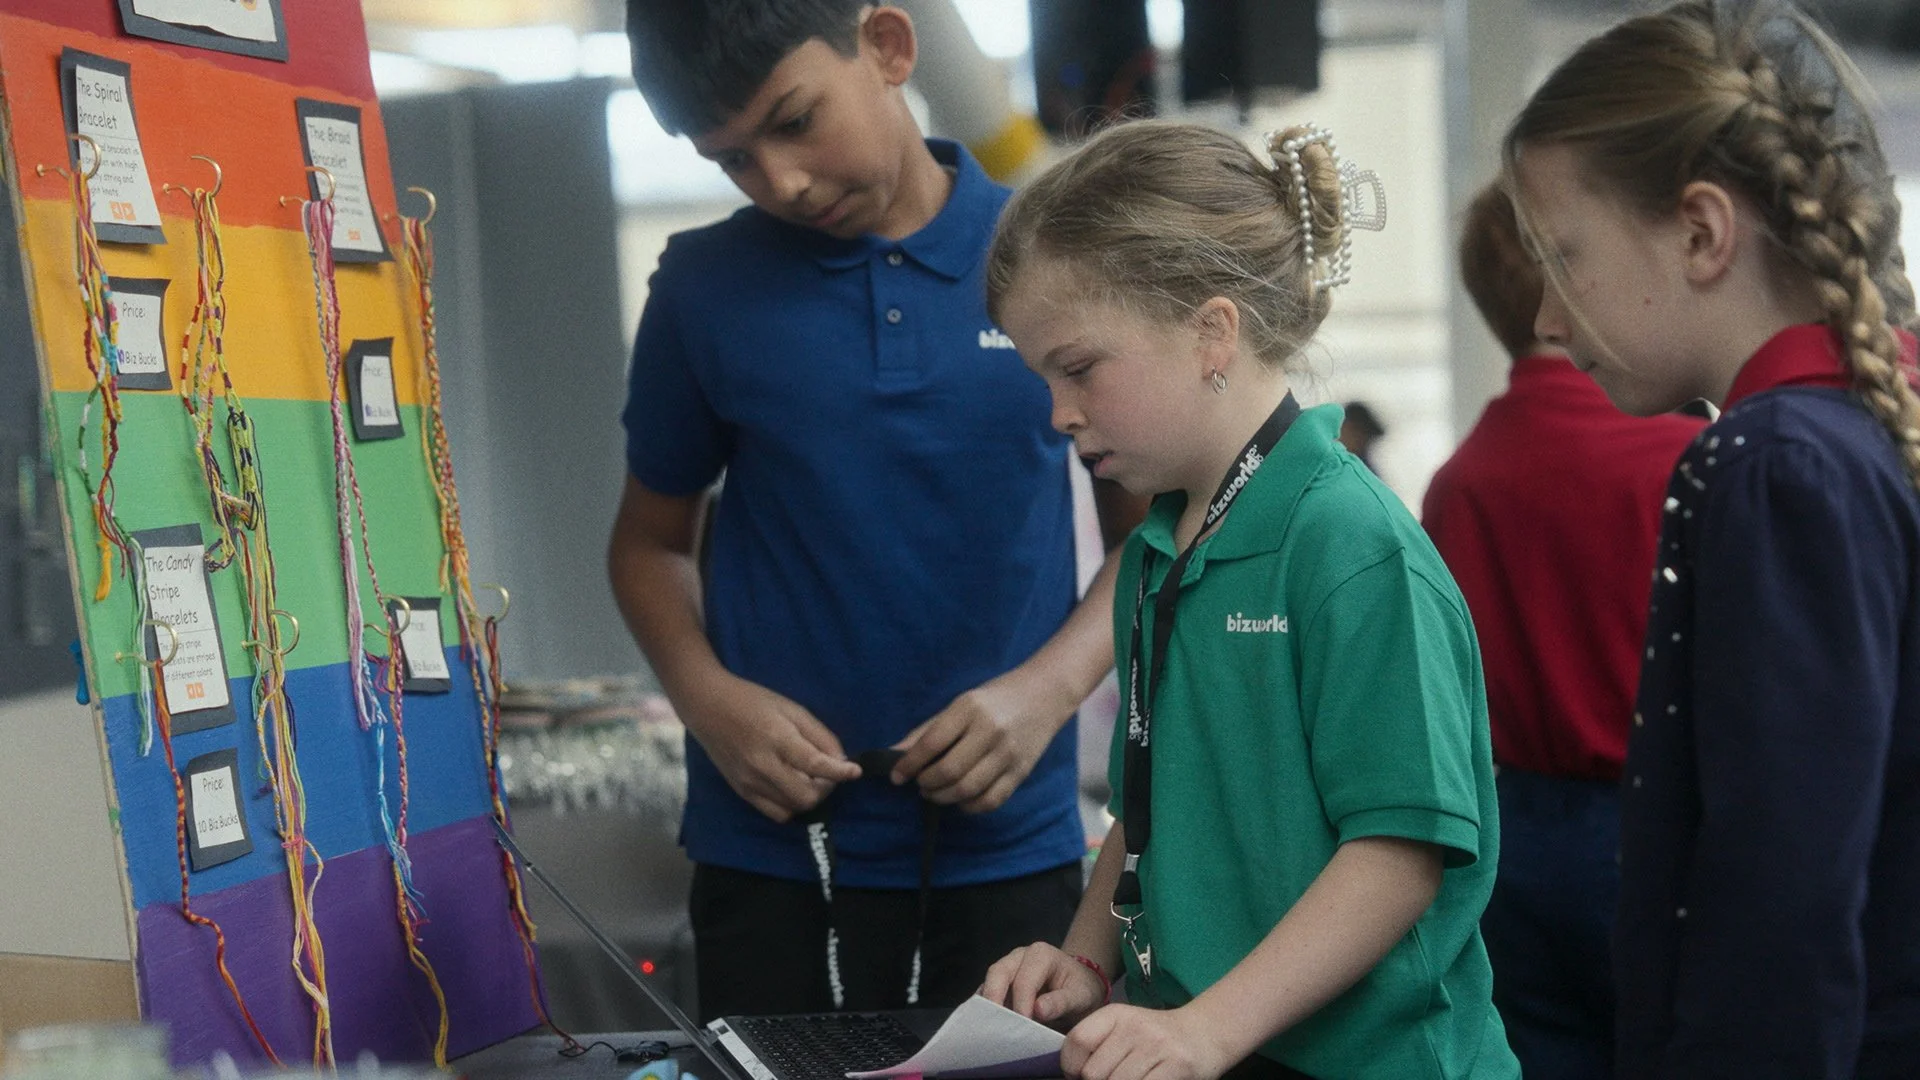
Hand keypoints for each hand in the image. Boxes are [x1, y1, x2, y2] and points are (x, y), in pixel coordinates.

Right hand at [682, 674, 862, 822]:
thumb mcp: (792, 708)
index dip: (840, 772)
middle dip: (826, 787)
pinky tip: (792, 787)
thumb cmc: (753, 701)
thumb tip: (841, 760)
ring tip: (810, 778)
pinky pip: (777, 813)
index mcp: (777, 739)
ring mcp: (750, 783)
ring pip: (794, 808)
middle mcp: (763, 766)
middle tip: (827, 772)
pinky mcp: (742, 792)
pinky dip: (792, 805)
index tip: (855, 771)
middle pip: (807, 796)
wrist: (708, 707)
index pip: (815, 765)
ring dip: (810, 797)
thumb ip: (819, 735)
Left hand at [891, 677, 1065, 812]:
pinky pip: (990, 800)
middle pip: (949, 770)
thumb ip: (927, 730)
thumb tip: (894, 752)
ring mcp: (1008, 754)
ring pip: (968, 789)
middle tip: (920, 784)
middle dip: (926, 784)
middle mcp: (990, 731)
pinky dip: (969, 806)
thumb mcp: (960, 704)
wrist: (1045, 695)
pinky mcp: (1021, 772)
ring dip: (943, 797)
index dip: (909, 764)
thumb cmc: (995, 698)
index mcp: (970, 709)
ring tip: (935, 792)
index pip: (932, 743)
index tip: (896, 776)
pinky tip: (960, 799)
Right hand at [981, 942, 1108, 1029]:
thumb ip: (1061, 1002)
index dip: (1021, 1004)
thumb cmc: (1081, 991)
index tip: (1024, 1027)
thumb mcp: (1081, 997)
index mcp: (1041, 954)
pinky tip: (989, 1027)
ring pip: (989, 982)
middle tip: (995, 1028)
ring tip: (990, 1029)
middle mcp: (1020, 956)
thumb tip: (1038, 1010)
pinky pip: (987, 992)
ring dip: (988, 1006)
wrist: (1080, 989)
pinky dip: (986, 1009)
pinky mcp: (1000, 982)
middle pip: (998, 973)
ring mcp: (1008, 967)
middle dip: (994, 1000)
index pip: (1024, 980)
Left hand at [1063, 1004, 1234, 1079]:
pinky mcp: (1176, 1066)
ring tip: (1131, 1079)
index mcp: (1116, 1014)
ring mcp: (1156, 1047)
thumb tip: (1073, 1074)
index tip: (1079, 1075)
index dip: (1071, 1066)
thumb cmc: (1156, 1038)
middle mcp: (1135, 1027)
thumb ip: (1098, 1045)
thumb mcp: (1124, 1029)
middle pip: (1094, 1072)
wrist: (1206, 1033)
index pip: (1077, 1041)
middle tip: (1112, 1078)